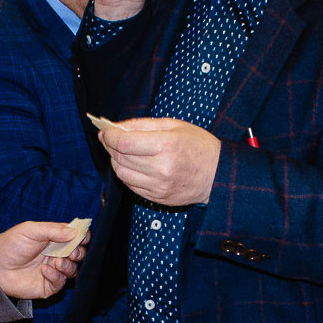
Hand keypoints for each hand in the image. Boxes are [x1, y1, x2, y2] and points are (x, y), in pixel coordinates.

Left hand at [0, 220, 86, 299]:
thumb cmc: (11, 244)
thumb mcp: (31, 230)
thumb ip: (53, 230)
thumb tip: (75, 233)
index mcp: (56, 239)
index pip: (77, 237)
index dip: (83, 237)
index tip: (82, 237)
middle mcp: (58, 255)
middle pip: (80, 255)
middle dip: (79, 253)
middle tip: (71, 252)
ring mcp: (54, 271)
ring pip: (73, 270)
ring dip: (68, 266)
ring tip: (57, 261)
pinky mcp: (48, 286)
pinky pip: (60, 283)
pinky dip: (56, 276)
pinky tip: (45, 270)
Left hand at [100, 117, 219, 206]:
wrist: (217, 174)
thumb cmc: (197, 145)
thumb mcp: (174, 125)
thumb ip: (143, 124)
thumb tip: (116, 127)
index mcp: (166, 145)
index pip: (125, 143)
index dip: (110, 137)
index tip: (105, 132)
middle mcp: (161, 168)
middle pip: (121, 158)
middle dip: (110, 147)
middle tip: (110, 139)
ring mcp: (159, 186)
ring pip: (122, 174)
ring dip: (116, 161)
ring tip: (121, 152)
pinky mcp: (158, 198)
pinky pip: (131, 186)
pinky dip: (126, 174)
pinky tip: (132, 166)